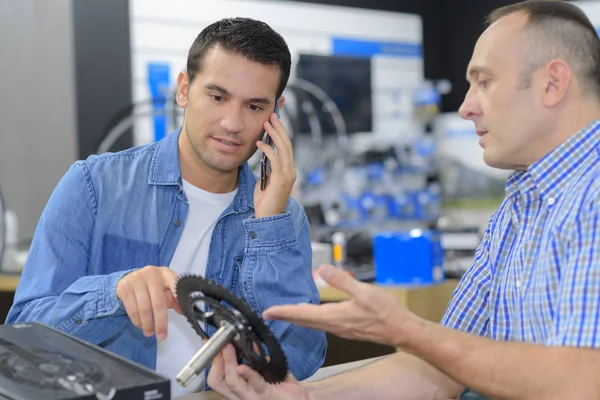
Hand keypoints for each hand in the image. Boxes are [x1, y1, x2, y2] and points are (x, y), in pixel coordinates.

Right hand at [115, 266, 181, 339]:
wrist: (129, 278)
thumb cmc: (152, 286)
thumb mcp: (165, 289)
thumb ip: (176, 299)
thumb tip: (184, 311)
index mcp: (165, 273)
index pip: (175, 285)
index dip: (179, 298)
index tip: (183, 313)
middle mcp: (151, 274)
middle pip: (158, 302)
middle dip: (160, 322)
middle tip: (162, 336)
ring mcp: (136, 279)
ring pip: (144, 307)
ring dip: (147, 324)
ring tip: (149, 332)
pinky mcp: (125, 287)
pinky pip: (132, 309)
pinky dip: (137, 320)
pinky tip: (140, 325)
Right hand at [207, 343, 308, 399]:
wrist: (300, 397)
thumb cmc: (280, 384)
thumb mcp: (262, 367)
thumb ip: (252, 356)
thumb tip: (244, 338)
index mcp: (238, 387)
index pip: (216, 377)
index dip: (211, 360)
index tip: (210, 343)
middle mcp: (241, 395)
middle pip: (218, 381)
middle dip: (216, 361)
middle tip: (220, 344)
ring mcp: (252, 397)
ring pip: (232, 383)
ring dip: (228, 363)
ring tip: (229, 347)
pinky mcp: (266, 395)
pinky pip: (254, 384)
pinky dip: (247, 374)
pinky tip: (242, 367)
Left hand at [253, 111, 296, 217]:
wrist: (268, 219)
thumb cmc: (265, 202)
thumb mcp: (266, 181)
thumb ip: (267, 169)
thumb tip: (264, 156)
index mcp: (288, 170)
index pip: (286, 147)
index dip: (281, 133)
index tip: (274, 121)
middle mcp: (291, 170)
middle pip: (287, 144)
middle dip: (279, 128)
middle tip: (272, 116)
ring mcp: (288, 175)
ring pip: (283, 149)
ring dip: (274, 135)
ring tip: (267, 123)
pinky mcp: (281, 180)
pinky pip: (275, 160)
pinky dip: (267, 150)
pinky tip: (259, 143)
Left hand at [263, 264, 413, 346]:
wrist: (401, 330)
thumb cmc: (385, 313)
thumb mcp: (364, 292)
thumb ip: (342, 280)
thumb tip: (323, 269)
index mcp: (334, 317)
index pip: (302, 315)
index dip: (284, 312)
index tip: (268, 312)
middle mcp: (334, 325)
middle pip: (303, 321)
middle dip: (285, 316)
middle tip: (269, 314)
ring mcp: (340, 328)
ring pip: (312, 323)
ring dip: (297, 317)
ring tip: (286, 312)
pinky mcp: (347, 328)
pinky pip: (321, 324)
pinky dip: (310, 318)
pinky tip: (312, 314)